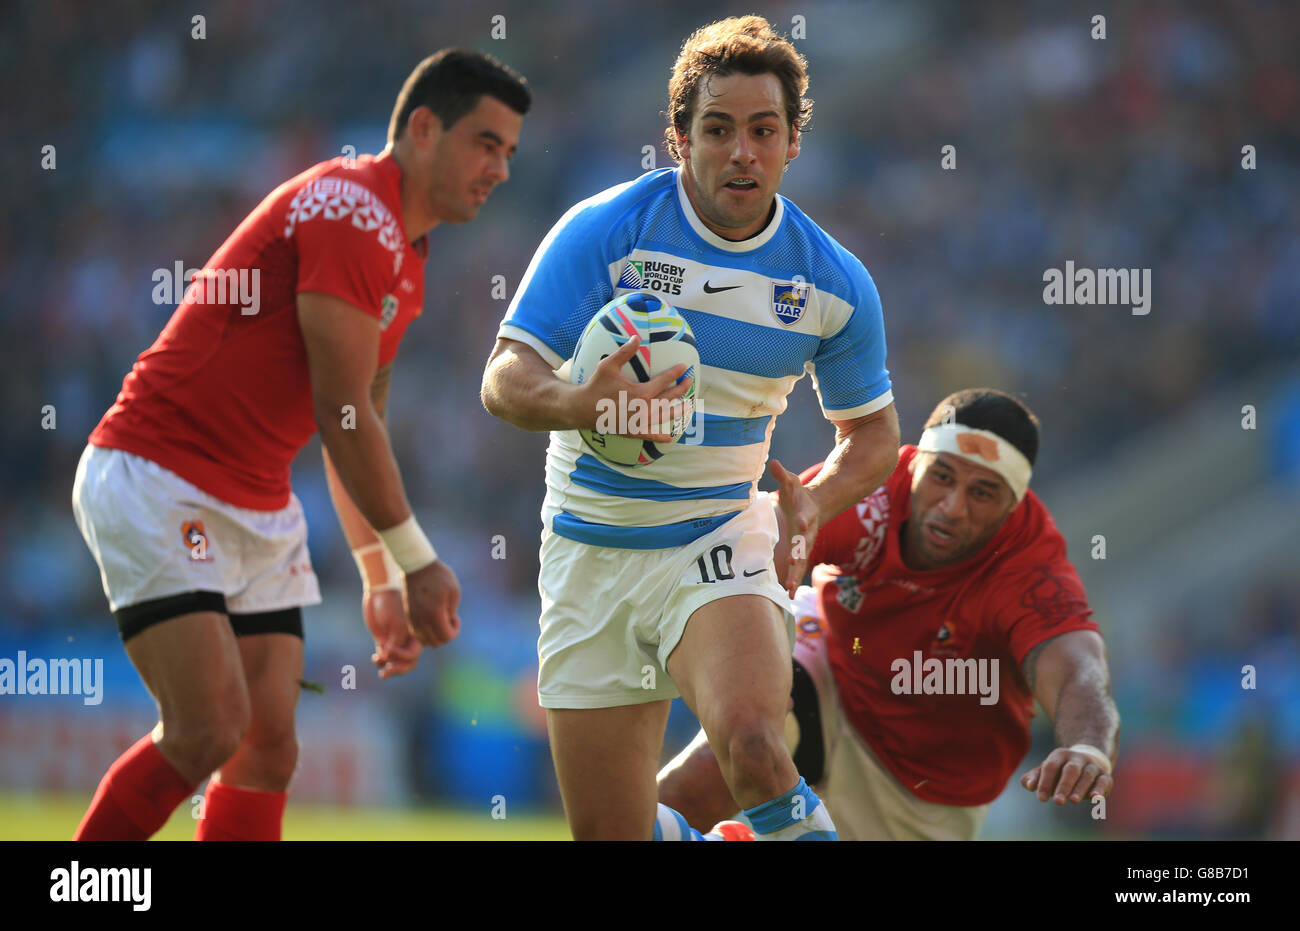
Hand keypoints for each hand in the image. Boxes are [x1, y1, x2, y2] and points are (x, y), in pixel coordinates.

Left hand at [363, 588, 421, 678]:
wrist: (380, 591)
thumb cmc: (391, 604)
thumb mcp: (397, 622)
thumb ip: (396, 641)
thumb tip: (388, 659)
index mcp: (416, 634)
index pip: (413, 655)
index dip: (401, 657)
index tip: (388, 648)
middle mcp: (407, 639)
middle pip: (408, 662)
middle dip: (398, 670)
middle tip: (386, 673)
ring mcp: (395, 640)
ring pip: (396, 661)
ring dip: (390, 668)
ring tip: (381, 670)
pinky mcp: (384, 639)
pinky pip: (384, 656)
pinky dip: (381, 661)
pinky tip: (376, 658)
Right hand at [403, 559, 461, 646]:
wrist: (416, 566)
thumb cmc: (438, 576)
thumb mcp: (454, 591)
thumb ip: (452, 611)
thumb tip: (447, 623)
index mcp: (434, 613)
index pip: (446, 637)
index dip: (455, 631)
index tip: (455, 617)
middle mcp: (421, 619)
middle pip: (436, 642)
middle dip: (446, 635)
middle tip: (448, 618)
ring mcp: (412, 619)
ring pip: (425, 641)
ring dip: (435, 635)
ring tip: (440, 619)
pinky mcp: (408, 616)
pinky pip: (417, 634)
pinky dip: (426, 633)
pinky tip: (431, 619)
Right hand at [575, 333, 693, 441]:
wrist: (582, 408)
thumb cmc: (596, 385)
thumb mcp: (608, 365)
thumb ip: (624, 352)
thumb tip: (636, 337)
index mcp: (640, 392)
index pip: (663, 381)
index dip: (675, 373)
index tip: (684, 367)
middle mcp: (643, 408)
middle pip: (668, 398)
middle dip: (681, 389)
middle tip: (689, 382)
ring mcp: (639, 421)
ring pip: (663, 416)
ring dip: (677, 411)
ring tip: (689, 406)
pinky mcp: (632, 430)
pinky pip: (649, 434)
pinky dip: (659, 437)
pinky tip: (669, 438)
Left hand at [769, 458, 818, 598]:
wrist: (813, 507)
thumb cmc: (798, 494)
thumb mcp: (791, 482)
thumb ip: (782, 475)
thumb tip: (774, 462)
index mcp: (805, 514)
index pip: (804, 515)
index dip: (802, 518)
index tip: (799, 522)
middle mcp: (807, 532)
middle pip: (804, 544)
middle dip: (799, 554)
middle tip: (793, 564)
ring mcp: (805, 545)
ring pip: (801, 562)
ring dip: (796, 576)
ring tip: (791, 590)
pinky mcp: (800, 553)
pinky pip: (797, 570)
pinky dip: (794, 581)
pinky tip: (788, 596)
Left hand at [1021, 747, 1113, 803]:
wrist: (1086, 762)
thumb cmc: (1060, 771)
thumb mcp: (1046, 772)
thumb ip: (1034, 778)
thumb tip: (1029, 785)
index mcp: (1060, 755)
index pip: (1050, 767)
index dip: (1045, 782)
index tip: (1041, 798)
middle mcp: (1077, 758)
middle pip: (1070, 770)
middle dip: (1064, 786)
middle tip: (1057, 802)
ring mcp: (1092, 766)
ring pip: (1087, 776)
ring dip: (1080, 788)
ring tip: (1073, 801)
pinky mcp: (1105, 776)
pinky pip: (1103, 781)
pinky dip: (1100, 789)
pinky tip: (1095, 798)